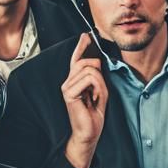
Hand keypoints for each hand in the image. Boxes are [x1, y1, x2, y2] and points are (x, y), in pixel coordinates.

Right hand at [61, 33, 107, 167]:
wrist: (89, 132)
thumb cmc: (94, 113)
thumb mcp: (100, 90)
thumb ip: (97, 76)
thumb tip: (96, 60)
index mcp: (75, 81)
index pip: (76, 59)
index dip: (81, 46)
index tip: (86, 35)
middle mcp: (68, 82)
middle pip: (85, 61)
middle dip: (98, 69)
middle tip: (99, 88)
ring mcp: (67, 87)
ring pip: (90, 70)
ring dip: (100, 83)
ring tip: (97, 96)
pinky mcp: (69, 93)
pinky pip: (90, 79)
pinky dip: (98, 87)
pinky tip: (95, 98)